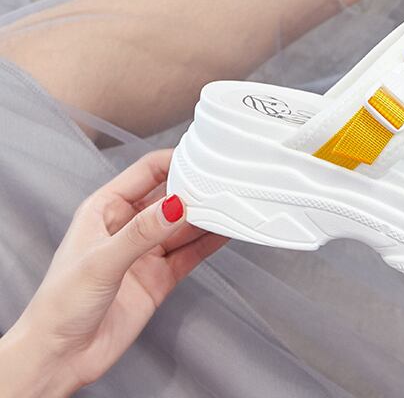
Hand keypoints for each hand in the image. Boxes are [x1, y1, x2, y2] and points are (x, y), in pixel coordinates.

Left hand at [0, 149, 226, 396]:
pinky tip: (226, 232)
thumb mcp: (101, 261)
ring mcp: (146, 252)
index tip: (202, 159)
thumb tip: (175, 205)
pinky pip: (190, 253)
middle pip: (171, 196)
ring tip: (232, 205)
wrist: (58, 359)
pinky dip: (209, 242)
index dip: (175, 161)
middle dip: (197, 189)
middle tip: (223, 184)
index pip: (147, 172)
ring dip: (207, 216)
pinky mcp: (159, 277)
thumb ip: (141, 232)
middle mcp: (128, 226)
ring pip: (184, 225)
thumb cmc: (59, 305)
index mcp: (106, 208)